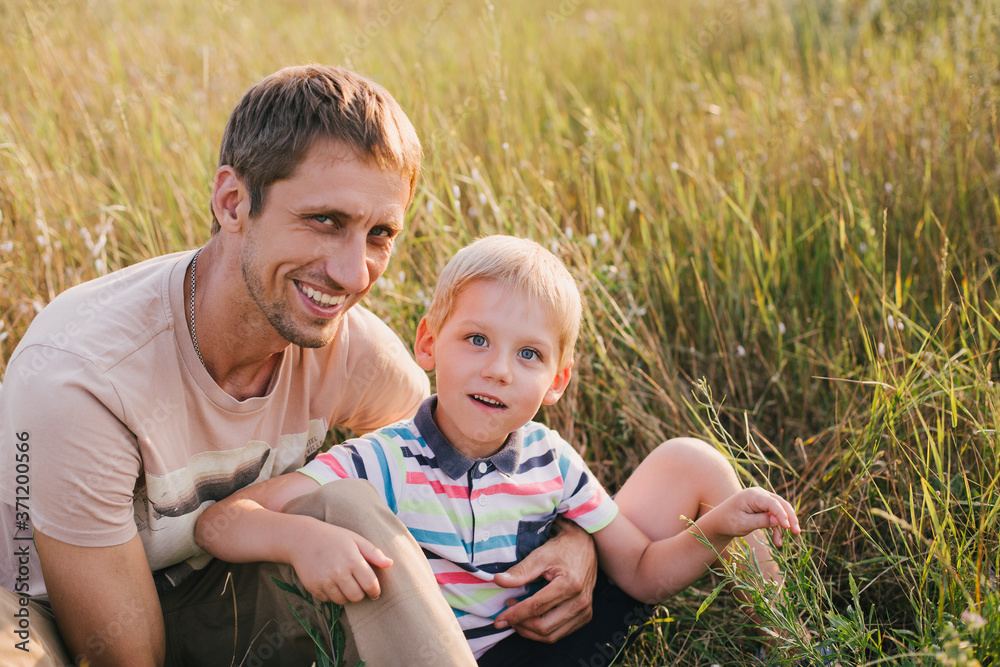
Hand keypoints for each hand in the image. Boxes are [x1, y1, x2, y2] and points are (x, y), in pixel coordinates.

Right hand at [289, 524, 392, 604]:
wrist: (302, 539)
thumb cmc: (333, 537)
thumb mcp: (355, 539)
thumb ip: (373, 553)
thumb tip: (390, 564)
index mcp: (352, 560)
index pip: (370, 585)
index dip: (375, 591)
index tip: (375, 592)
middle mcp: (339, 573)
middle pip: (357, 597)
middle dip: (361, 594)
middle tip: (358, 585)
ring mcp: (325, 581)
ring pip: (343, 601)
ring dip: (346, 595)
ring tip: (344, 583)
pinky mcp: (314, 588)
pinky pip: (328, 600)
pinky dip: (332, 595)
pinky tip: (331, 582)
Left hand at [492, 519, 596, 641]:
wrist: (584, 546)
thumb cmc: (561, 549)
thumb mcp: (539, 556)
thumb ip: (520, 571)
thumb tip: (498, 580)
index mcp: (570, 585)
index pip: (536, 608)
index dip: (515, 615)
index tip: (499, 619)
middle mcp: (580, 601)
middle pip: (544, 627)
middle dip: (521, 625)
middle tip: (507, 613)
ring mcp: (585, 611)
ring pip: (552, 635)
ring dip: (530, 631)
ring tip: (518, 617)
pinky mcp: (585, 616)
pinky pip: (560, 633)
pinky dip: (543, 631)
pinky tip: (532, 619)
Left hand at [711, 487, 800, 546]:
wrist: (719, 522)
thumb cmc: (728, 521)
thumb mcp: (743, 523)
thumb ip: (760, 521)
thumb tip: (777, 521)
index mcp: (753, 495)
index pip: (772, 503)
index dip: (781, 514)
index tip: (787, 527)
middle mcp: (760, 495)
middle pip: (781, 504)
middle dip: (790, 518)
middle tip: (797, 532)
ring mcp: (763, 501)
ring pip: (781, 511)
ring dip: (785, 525)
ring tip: (785, 541)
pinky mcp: (764, 509)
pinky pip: (775, 518)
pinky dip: (778, 529)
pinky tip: (777, 542)